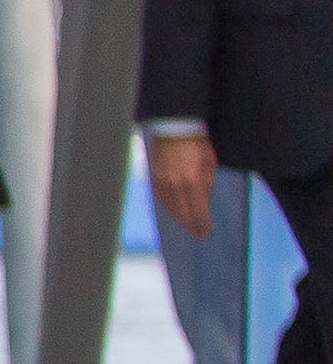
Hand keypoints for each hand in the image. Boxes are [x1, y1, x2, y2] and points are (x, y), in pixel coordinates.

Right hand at [152, 128, 220, 245]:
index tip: (205, 233)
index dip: (201, 224)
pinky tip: (174, 211)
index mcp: (193, 181)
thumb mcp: (209, 162)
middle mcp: (176, 185)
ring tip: (186, 225)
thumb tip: (203, 198)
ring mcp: (163, 182)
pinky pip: (161, 199)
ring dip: (179, 218)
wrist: (173, 128)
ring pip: (170, 207)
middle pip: (183, 213)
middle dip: (191, 225)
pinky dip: (168, 208)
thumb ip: (206, 182)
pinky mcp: (154, 178)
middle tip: (198, 235)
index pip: (198, 211)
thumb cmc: (196, 143)